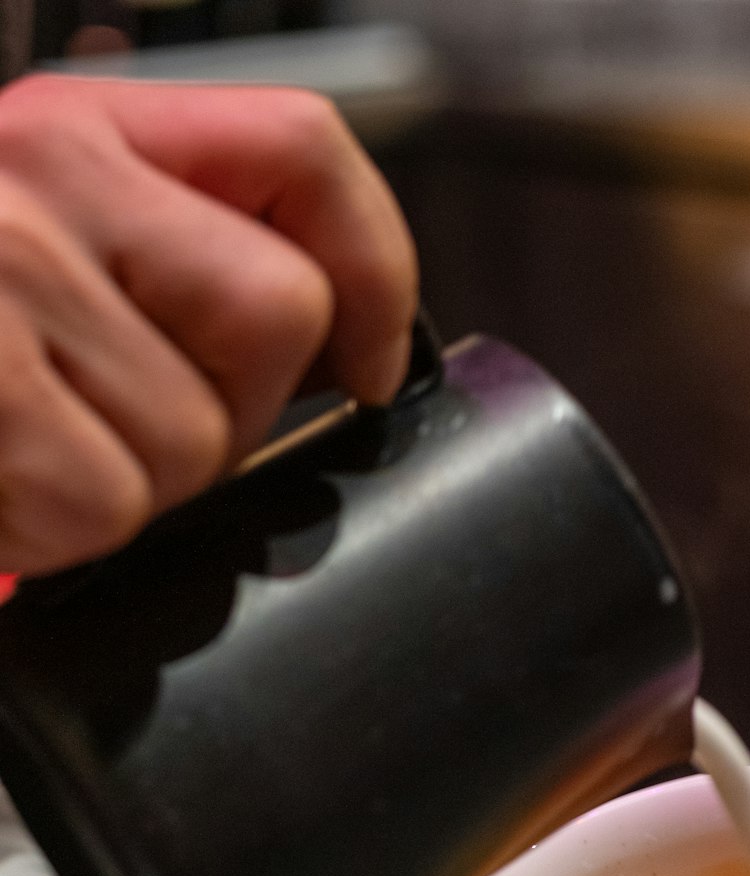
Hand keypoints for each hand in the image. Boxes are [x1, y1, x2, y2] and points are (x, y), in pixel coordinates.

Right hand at [0, 74, 417, 573]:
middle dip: (221, 415)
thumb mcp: (25, 247)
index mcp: (78, 130)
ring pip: (193, 441)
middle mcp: (48, 173)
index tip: (373, 362)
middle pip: (276, 318)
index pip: (302, 152)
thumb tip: (333, 356)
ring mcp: (6, 270)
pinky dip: (44, 534)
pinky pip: (101, 504)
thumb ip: (152, 264)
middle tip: (109, 426)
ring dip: (116, 491)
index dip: (375, 267)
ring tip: (13, 458)